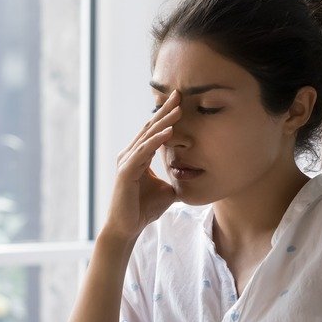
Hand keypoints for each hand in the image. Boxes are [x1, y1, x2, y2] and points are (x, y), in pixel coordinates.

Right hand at [102, 90, 181, 241]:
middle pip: (150, 127)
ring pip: (148, 137)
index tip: (180, 101)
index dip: (166, 115)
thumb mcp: (167, 190)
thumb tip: (194, 178)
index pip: (154, 131)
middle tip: (179, 93)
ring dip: (164, 122)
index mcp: (138, 156)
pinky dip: (156, 141)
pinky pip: (144, 152)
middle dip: (165, 110)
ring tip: (178, 109)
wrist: (128, 228)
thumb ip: (176, 180)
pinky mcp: (126, 172)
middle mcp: (130, 154)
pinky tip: (169, 132)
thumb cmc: (144, 209)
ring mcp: (127, 162)